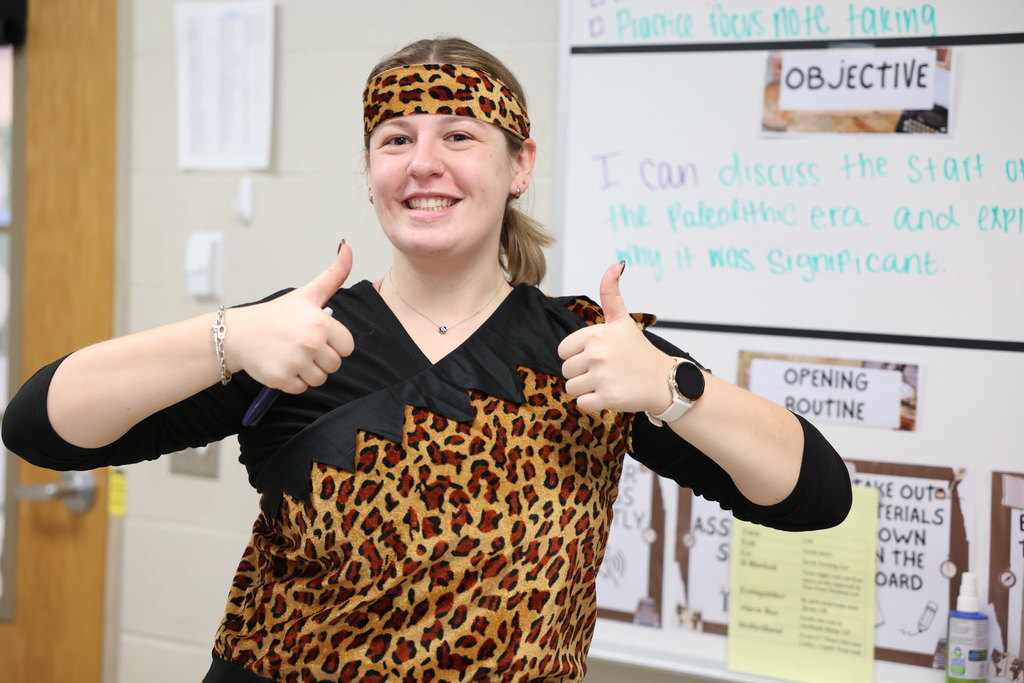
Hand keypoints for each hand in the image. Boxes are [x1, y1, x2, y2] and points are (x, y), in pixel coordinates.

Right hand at [225, 244, 355, 392]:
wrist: (239, 333)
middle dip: (321, 358)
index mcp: (321, 323)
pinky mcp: (282, 379)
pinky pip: (302, 388)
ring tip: (292, 355)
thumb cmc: (276, 315)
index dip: (334, 343)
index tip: (317, 335)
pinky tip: (282, 364)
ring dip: (308, 371)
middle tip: (301, 345)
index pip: (347, 346)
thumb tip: (348, 248)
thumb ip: (333, 275)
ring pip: (320, 379)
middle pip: (335, 364)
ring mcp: (296, 363)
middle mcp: (311, 343)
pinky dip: (293, 381)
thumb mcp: (307, 294)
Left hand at [557, 262, 674, 413]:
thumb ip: (611, 293)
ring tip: (607, 382)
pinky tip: (609, 394)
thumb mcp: (622, 320)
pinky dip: (593, 403)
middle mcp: (596, 353)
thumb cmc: (639, 351)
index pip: (563, 351)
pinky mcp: (607, 397)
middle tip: (604, 371)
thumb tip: (615, 264)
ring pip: (572, 388)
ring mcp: (602, 376)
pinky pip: (582, 404)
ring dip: (586, 389)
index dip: (577, 356)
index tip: (597, 356)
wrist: (663, 380)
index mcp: (595, 334)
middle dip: (581, 374)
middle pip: (566, 371)